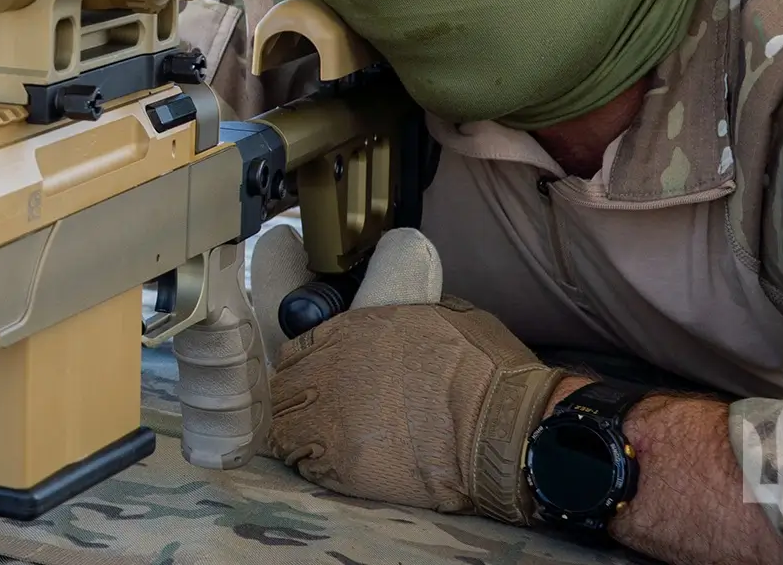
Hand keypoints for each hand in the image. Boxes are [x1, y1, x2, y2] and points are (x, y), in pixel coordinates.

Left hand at [266, 296, 561, 523]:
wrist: (500, 425)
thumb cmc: (483, 367)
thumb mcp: (438, 316)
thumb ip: (397, 322)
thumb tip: (393, 325)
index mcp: (348, 332)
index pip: (295, 350)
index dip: (302, 366)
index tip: (312, 378)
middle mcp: (329, 372)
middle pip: (282, 389)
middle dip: (293, 400)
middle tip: (310, 413)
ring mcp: (331, 421)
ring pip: (283, 429)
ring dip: (295, 434)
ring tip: (314, 442)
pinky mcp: (342, 466)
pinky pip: (304, 465)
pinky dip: (309, 464)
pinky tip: (326, 464)